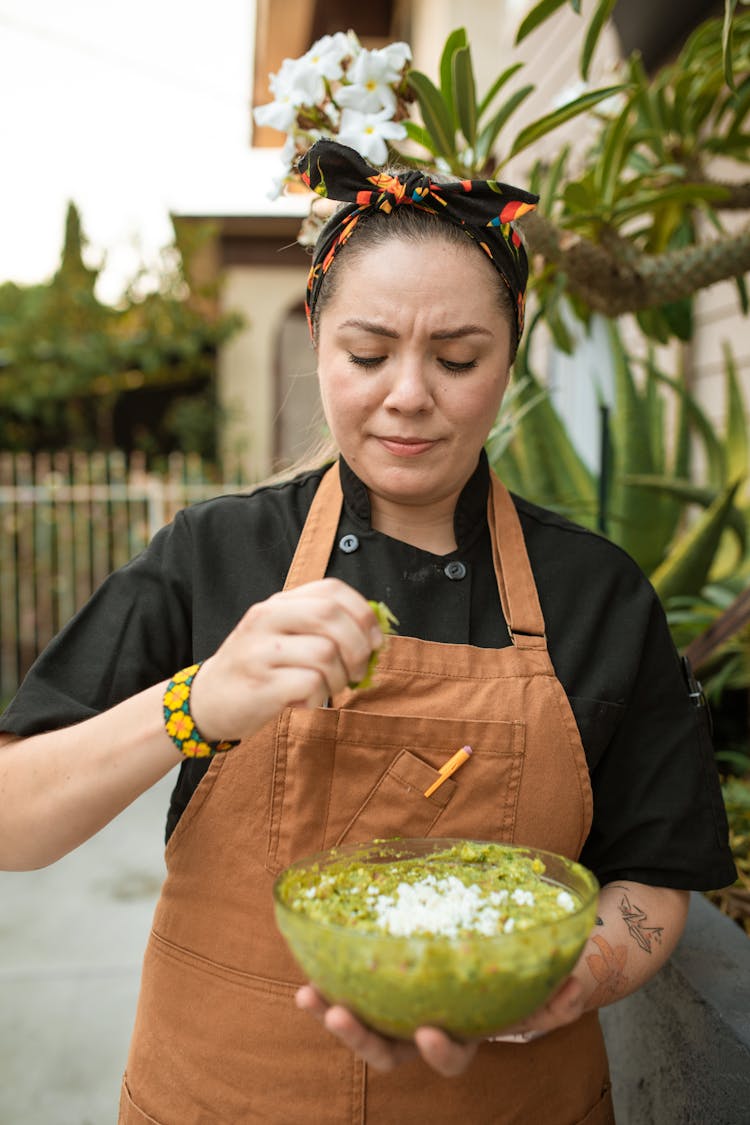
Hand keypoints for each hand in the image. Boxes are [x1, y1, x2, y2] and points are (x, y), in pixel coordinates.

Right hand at [188, 579, 381, 741]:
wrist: (206, 700)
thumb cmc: (257, 668)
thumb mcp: (281, 634)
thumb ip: (319, 627)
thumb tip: (373, 634)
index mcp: (278, 603)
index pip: (332, 590)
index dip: (363, 614)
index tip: (375, 640)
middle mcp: (267, 619)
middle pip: (331, 617)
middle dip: (358, 646)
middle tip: (358, 670)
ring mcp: (261, 651)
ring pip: (326, 653)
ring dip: (340, 678)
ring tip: (329, 688)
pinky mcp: (261, 685)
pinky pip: (311, 684)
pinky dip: (320, 697)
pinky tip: (306, 701)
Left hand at [296, 972, 585, 1071]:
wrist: (497, 954)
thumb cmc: (520, 977)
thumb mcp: (545, 987)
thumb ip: (560, 994)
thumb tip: (573, 986)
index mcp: (465, 1034)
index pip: (451, 1056)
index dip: (440, 1051)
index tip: (430, 1033)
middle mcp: (423, 1031)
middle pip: (388, 1051)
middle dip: (361, 1039)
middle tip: (338, 1015)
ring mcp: (396, 1011)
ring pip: (360, 1025)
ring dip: (330, 1012)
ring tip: (308, 997)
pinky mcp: (377, 983)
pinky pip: (347, 986)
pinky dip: (324, 980)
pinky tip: (305, 969)